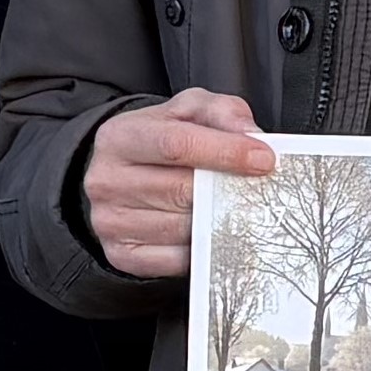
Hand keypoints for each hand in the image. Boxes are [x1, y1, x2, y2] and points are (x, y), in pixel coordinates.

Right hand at [82, 88, 273, 278]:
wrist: (121, 177)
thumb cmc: (160, 141)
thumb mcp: (187, 111)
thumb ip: (220, 111)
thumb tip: (250, 134)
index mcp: (119, 137)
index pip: (176, 144)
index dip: (225, 152)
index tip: (263, 159)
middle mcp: (107, 180)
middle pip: (182, 190)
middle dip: (228, 188)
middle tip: (258, 187)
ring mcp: (111, 221)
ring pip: (184, 227)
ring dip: (220, 219)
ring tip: (235, 206)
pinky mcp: (123, 254)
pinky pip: (178, 259)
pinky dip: (204, 247)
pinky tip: (213, 230)